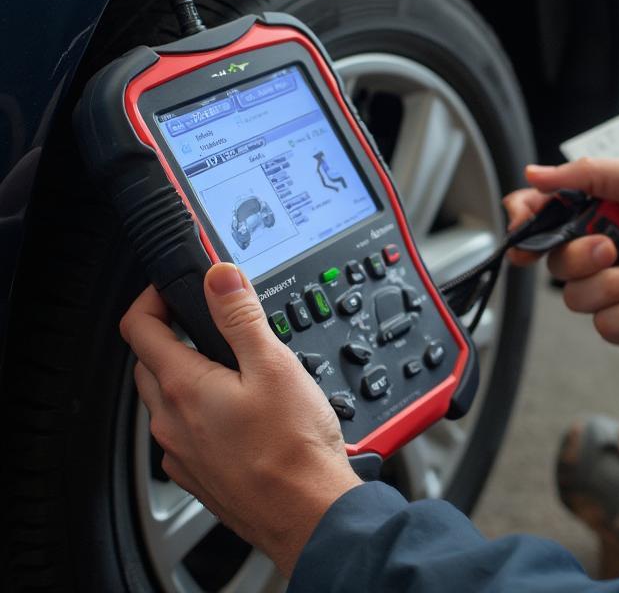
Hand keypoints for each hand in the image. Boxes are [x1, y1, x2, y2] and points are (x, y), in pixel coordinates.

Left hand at [120, 264, 359, 576]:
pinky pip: (184, 431)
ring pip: (166, 399)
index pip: (139, 328)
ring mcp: (181, 452)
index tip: (173, 287)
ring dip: (186, 373)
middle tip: (207, 320)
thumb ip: (241, 316)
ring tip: (231, 364)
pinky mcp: (197, 474)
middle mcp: (171, 422)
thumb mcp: (273, 364)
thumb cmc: (292, 448)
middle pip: (149, 362)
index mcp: (183, 387)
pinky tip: (238, 410)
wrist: (307, 513)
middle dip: (170, 334)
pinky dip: (200, 410)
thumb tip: (219, 277)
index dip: (152, 297)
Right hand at [503, 160, 618, 370]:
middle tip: (612, 247)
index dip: (526, 217)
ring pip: (574, 295)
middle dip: (581, 254)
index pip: (546, 211)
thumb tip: (535, 173)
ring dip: (614, 284)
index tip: (522, 220)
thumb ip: (591, 174)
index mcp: (606, 209)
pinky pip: (602, 325)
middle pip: (554, 257)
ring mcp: (614, 287)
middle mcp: (604, 247)